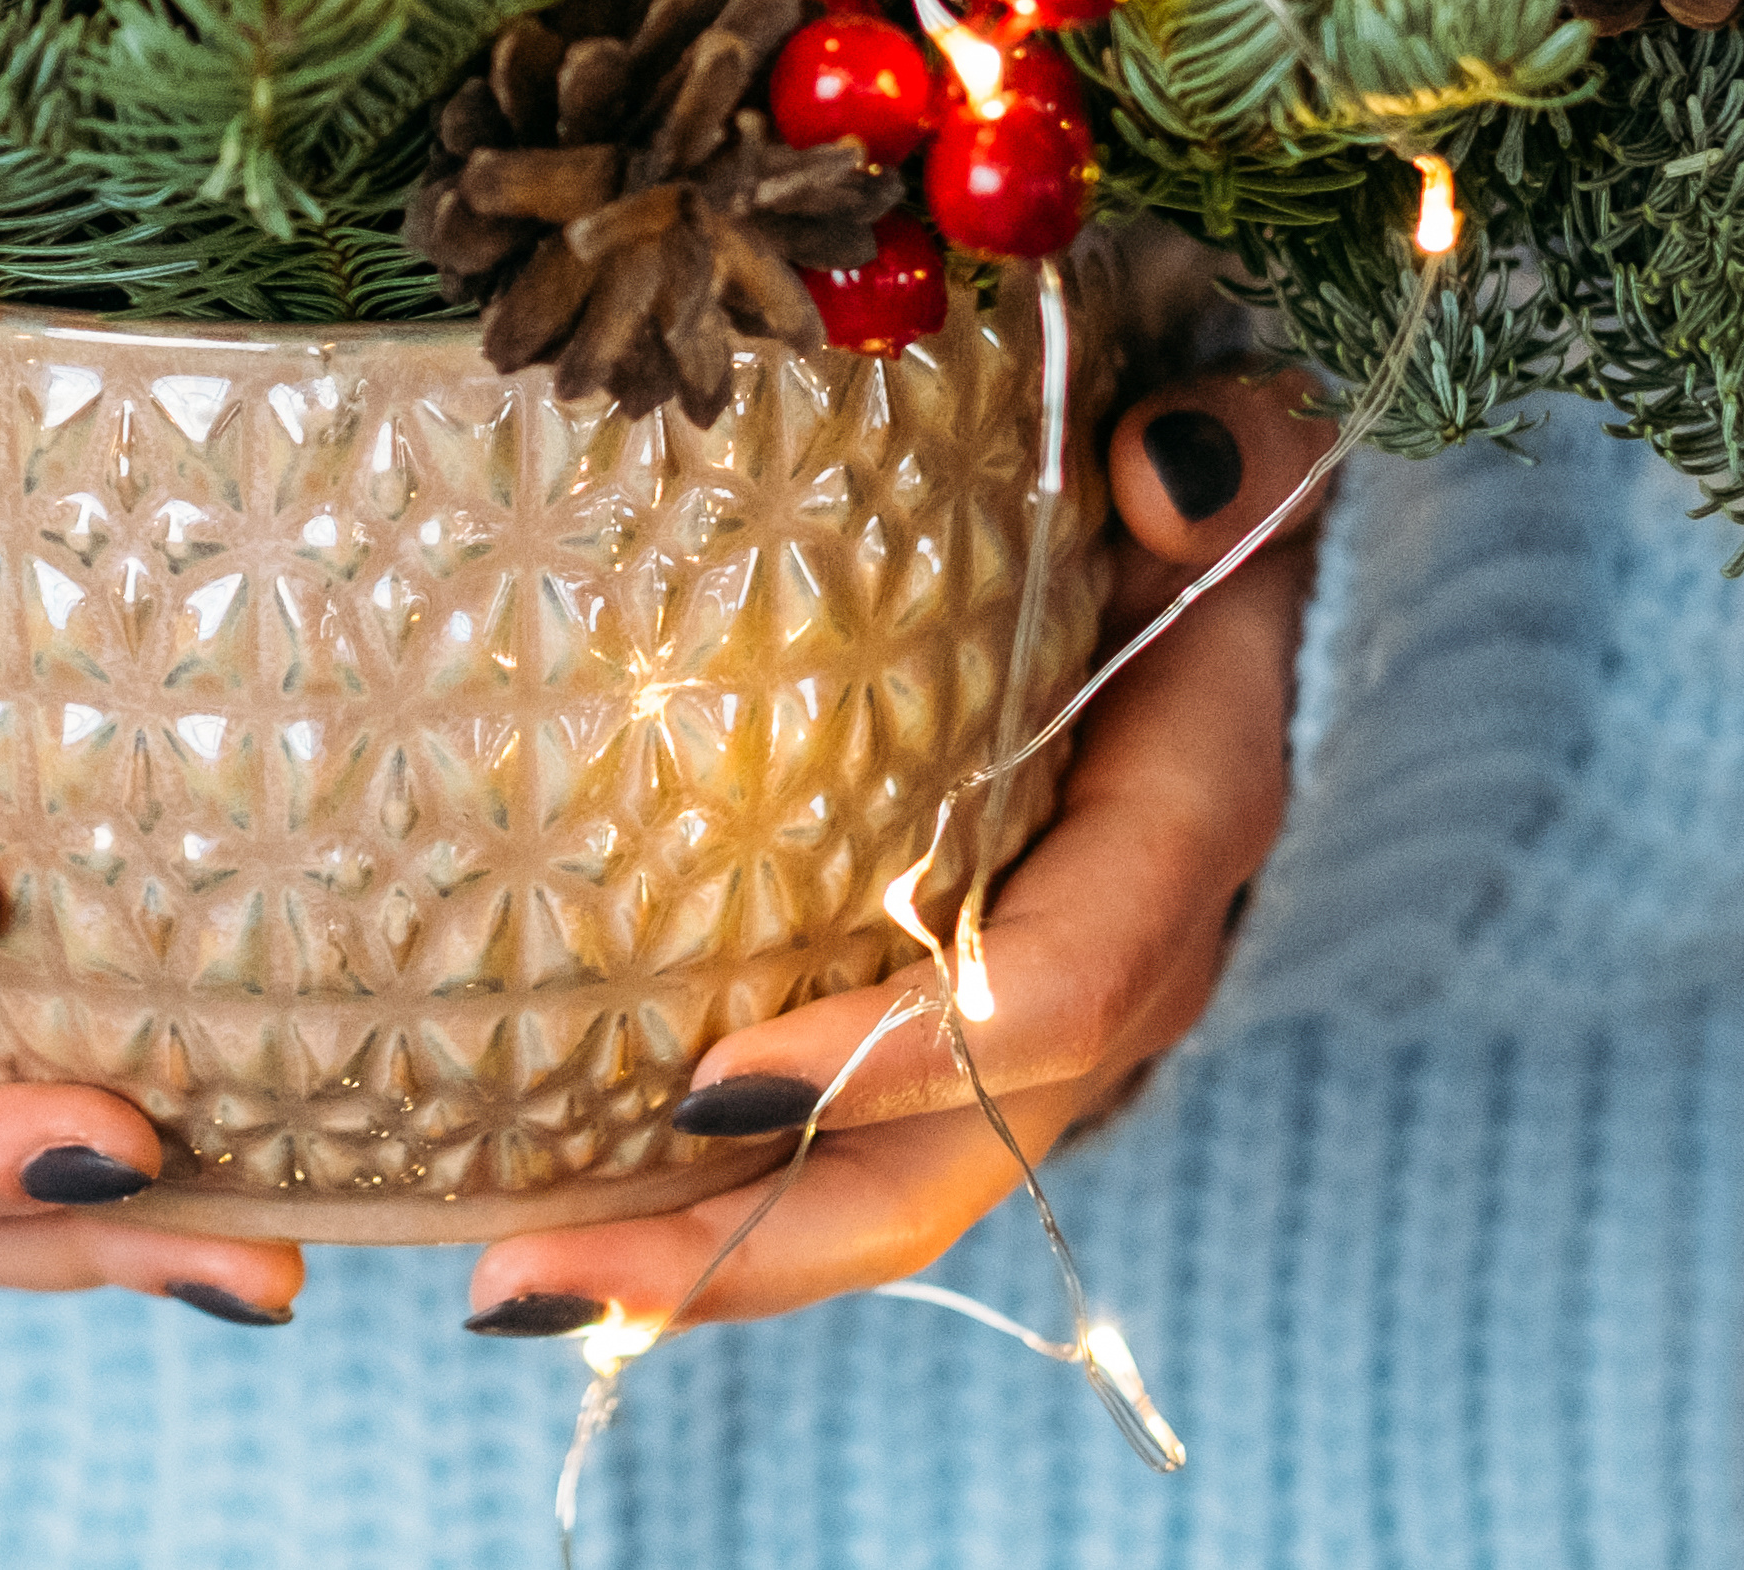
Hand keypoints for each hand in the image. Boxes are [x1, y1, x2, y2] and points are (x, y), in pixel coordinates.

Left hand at [459, 367, 1327, 1340]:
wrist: (1234, 587)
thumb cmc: (1194, 510)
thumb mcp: (1234, 458)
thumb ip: (1229, 460)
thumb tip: (1169, 470)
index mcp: (1179, 833)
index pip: (1054, 985)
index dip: (900, 1055)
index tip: (709, 1088)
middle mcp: (1115, 970)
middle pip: (946, 1163)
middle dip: (753, 1247)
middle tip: (537, 1275)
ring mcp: (1037, 1028)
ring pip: (885, 1188)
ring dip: (706, 1257)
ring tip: (510, 1285)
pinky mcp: (957, 1027)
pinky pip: (847, 1144)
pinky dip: (717, 1200)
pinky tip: (551, 1217)